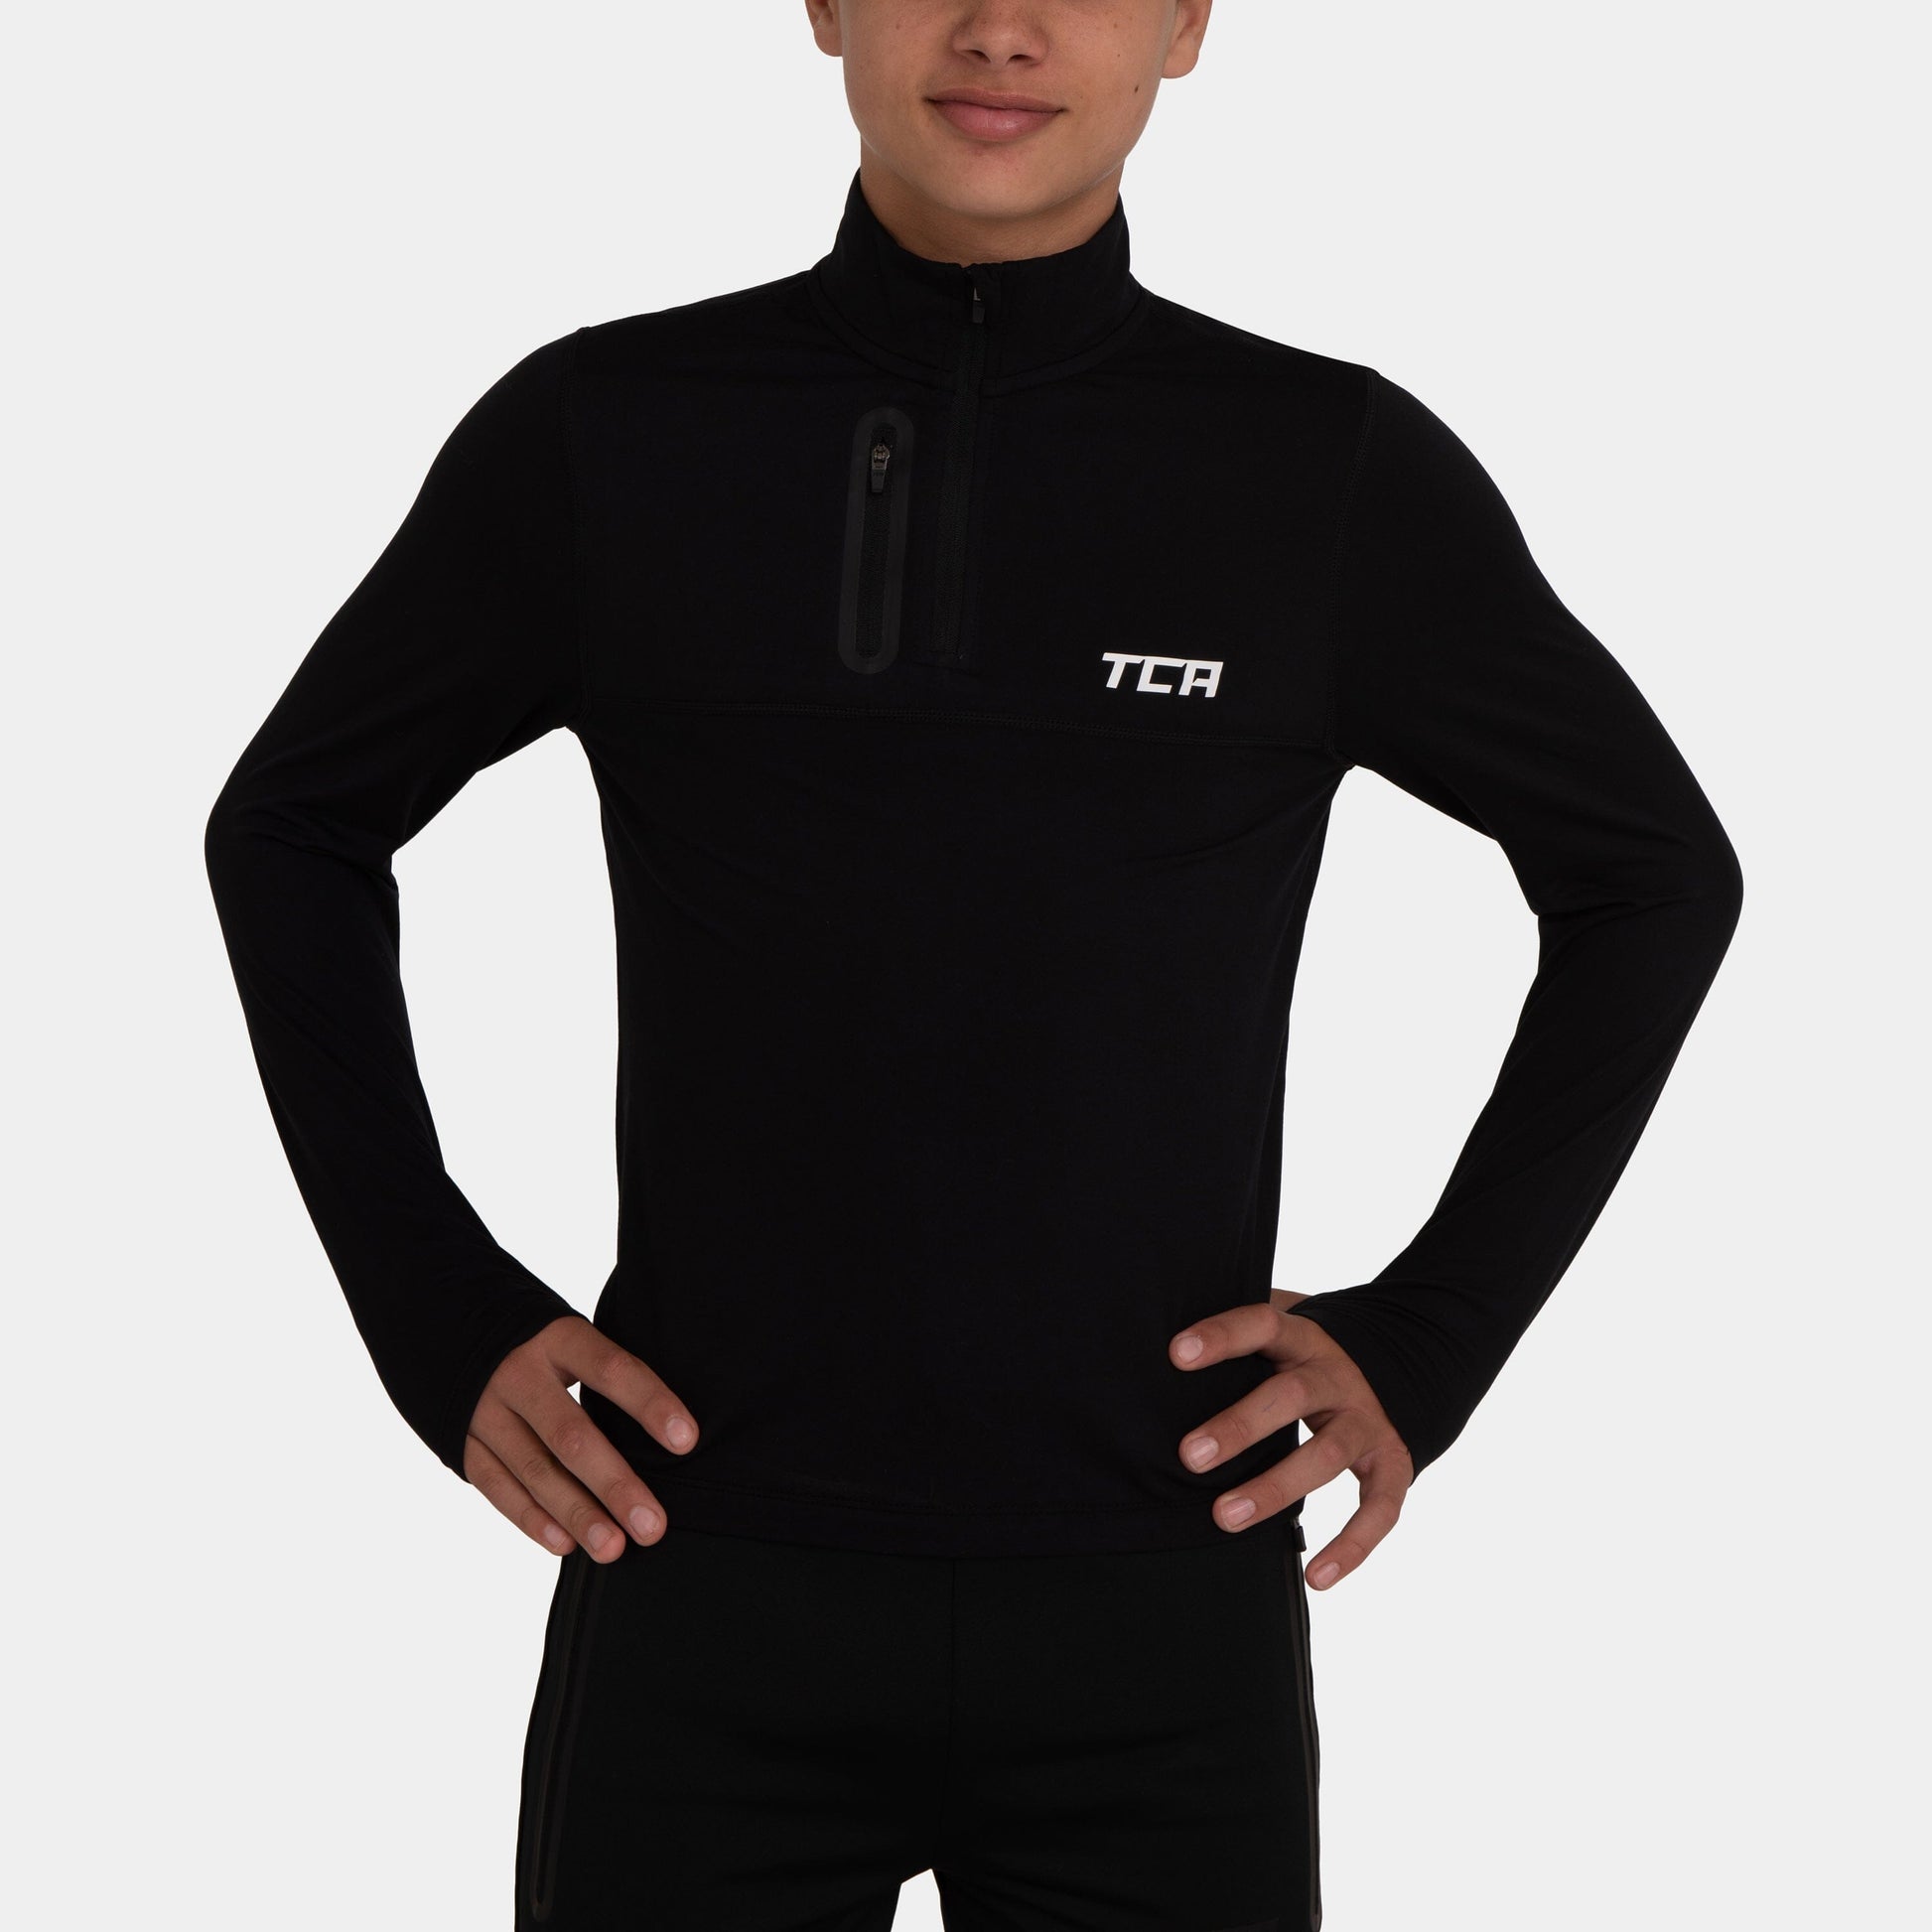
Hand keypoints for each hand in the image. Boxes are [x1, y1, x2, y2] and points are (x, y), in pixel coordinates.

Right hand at [462, 1315, 699, 1560]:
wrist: (445, 1321)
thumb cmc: (537, 1339)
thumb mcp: (569, 1335)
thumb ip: (604, 1375)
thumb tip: (667, 1437)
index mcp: (558, 1337)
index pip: (612, 1370)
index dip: (650, 1404)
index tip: (687, 1441)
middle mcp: (518, 1373)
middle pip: (571, 1435)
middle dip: (614, 1485)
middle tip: (652, 1526)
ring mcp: (484, 1409)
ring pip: (534, 1469)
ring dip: (576, 1514)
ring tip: (613, 1549)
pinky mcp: (460, 1441)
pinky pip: (497, 1486)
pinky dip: (531, 1518)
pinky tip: (564, 1545)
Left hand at [1169, 1288, 1412, 1588]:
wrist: (1394, 1369)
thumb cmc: (1301, 1361)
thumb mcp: (1275, 1339)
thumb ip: (1231, 1342)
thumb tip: (1149, 1355)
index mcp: (1300, 1340)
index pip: (1261, 1323)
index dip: (1222, 1336)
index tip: (1176, 1356)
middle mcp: (1336, 1376)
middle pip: (1291, 1395)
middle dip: (1240, 1426)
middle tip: (1190, 1457)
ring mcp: (1367, 1420)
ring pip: (1328, 1454)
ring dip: (1276, 1487)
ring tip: (1225, 1516)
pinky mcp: (1392, 1463)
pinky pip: (1380, 1508)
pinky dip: (1352, 1546)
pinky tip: (1315, 1577)